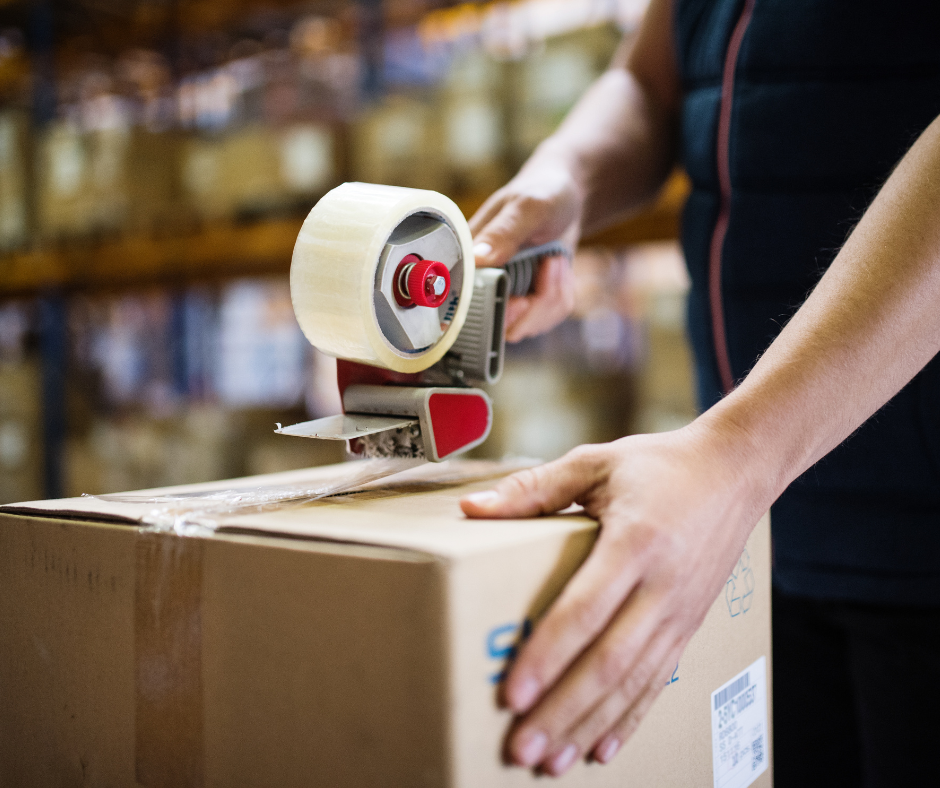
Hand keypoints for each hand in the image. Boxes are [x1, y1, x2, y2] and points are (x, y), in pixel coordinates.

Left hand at [460, 423, 767, 775]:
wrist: (735, 472)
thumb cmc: (660, 465)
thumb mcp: (595, 461)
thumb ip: (534, 488)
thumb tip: (472, 509)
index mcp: (635, 541)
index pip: (584, 610)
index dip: (547, 655)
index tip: (512, 694)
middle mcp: (661, 586)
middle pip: (608, 661)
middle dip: (562, 710)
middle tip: (521, 750)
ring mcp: (679, 612)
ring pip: (633, 683)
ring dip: (589, 726)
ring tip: (551, 763)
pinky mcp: (688, 625)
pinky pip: (657, 681)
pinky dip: (629, 719)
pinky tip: (601, 749)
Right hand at [469, 164, 582, 341]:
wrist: (569, 196)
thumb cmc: (544, 192)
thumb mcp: (526, 207)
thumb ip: (502, 233)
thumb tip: (477, 259)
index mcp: (469, 259)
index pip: (467, 307)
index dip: (495, 312)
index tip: (522, 299)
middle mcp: (482, 282)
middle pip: (501, 327)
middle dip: (535, 306)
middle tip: (549, 266)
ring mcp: (506, 295)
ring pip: (527, 327)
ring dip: (553, 296)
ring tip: (554, 260)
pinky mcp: (529, 302)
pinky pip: (546, 319)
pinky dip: (561, 296)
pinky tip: (559, 269)